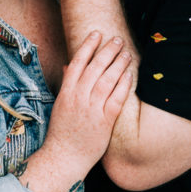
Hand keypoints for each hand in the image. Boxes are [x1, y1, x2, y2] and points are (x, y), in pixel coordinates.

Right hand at [43, 31, 132, 176]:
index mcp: (66, 93)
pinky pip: (115, 100)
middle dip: (107, 51)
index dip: (88, 46)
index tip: (97, 33)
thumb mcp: (60, 105)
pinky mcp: (103, 122)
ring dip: (118, 65)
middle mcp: (78, 99)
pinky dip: (123, 86)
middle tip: (117, 39)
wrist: (64, 158)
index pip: (77, 63)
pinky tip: (129, 75)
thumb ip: (67, 85)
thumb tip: (69, 65)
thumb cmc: (62, 132)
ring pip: (106, 81)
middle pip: (94, 68)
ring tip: (126, 53)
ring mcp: (91, 110)